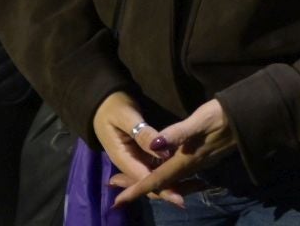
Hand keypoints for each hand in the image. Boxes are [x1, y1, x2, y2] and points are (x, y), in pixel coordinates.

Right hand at [92, 91, 189, 207]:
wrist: (103, 102)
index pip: (144, 178)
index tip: (179, 196)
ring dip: (172, 180)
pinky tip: (186, 169)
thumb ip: (143, 134)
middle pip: (151, 181)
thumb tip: (162, 151)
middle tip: (196, 186)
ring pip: (154, 175)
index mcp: (122, 157)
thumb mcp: (127, 117)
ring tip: (196, 181)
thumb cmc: (113, 106)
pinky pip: (155, 165)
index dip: (162, 188)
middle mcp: (129, 163)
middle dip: (171, 188)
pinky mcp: (140, 153)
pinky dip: (169, 168)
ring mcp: (135, 159)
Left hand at [113, 98, 235, 207]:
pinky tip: (162, 167)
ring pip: (170, 179)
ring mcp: (200, 163)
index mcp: (186, 160)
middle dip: (137, 186)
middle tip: (114, 183)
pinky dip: (166, 175)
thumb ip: (177, 133)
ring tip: (131, 178)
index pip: (156, 180)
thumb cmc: (223, 115)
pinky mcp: (206, 157)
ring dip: (150, 180)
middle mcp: (192, 166)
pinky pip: (181, 174)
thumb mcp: (199, 120)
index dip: (136, 189)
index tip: (117, 200)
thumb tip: (154, 145)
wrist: (251, 116)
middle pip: (160, 183)